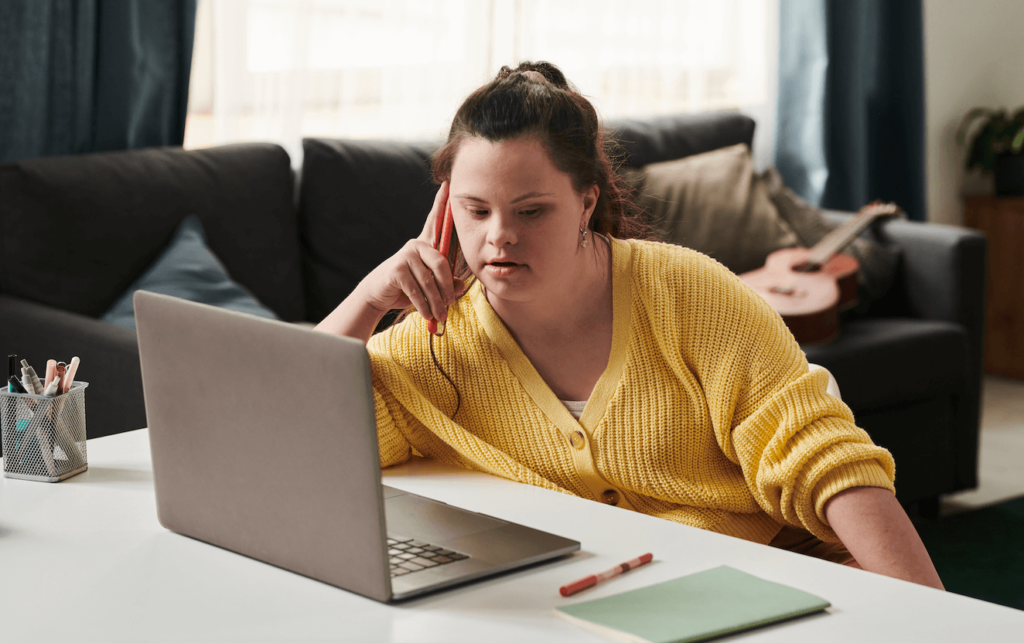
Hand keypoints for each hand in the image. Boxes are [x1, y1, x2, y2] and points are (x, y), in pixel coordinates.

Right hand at [357, 181, 464, 322]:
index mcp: (426, 245)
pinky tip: (426, 314)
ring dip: (437, 302)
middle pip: (442, 264)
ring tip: (440, 315)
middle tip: (450, 304)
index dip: (442, 202)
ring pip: (430, 281)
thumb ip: (447, 283)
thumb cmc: (408, 288)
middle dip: (447, 288)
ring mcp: (406, 255)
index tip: (448, 183)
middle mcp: (416, 245)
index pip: (435, 220)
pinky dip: (424, 305)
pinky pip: (418, 290)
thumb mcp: (431, 286)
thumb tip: (460, 286)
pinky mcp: (397, 269)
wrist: (379, 295)